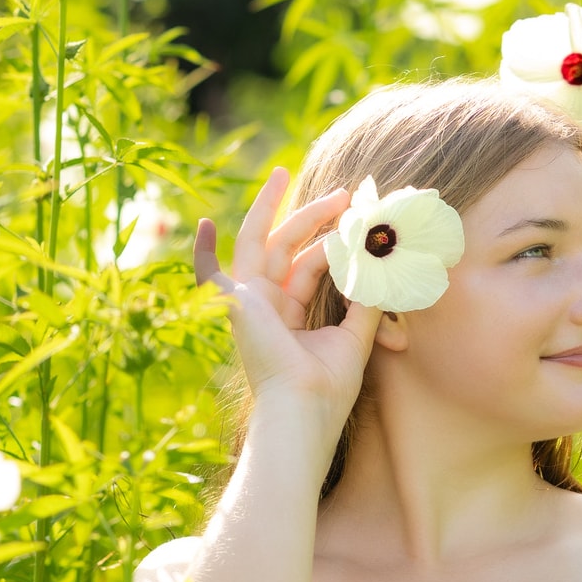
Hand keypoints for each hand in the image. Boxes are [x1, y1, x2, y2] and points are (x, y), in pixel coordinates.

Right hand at [193, 165, 384, 435]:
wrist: (304, 408)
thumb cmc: (329, 385)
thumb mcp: (356, 334)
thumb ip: (366, 298)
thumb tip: (380, 260)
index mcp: (291, 315)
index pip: (310, 265)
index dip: (334, 239)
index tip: (362, 218)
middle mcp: (266, 306)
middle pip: (288, 246)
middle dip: (311, 215)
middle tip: (343, 194)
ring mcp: (246, 304)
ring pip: (261, 243)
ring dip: (275, 209)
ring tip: (287, 173)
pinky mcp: (232, 305)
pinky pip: (208, 274)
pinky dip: (201, 251)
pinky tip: (204, 223)